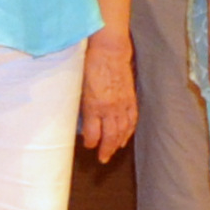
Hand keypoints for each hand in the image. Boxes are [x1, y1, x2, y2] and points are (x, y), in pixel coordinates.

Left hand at [76, 28, 137, 162]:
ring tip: (113, 151)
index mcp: (94, 105)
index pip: (93, 132)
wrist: (109, 50)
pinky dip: (129, 130)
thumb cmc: (89, 64)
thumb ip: (80, 103)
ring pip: (122, 130)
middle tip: (102, 159)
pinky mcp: (130, 98)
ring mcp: (122, 104)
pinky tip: (125, 137)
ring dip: (118, 143)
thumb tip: (77, 117)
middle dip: (106, 149)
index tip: (88, 146)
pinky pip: (132, 119)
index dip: (91, 142)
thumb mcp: (78, 85)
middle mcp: (110, 108)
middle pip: (110, 136)